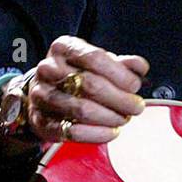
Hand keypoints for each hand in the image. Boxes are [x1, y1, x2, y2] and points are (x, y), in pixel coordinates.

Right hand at [22, 36, 149, 144]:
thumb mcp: (98, 62)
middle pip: (90, 85)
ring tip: (124, 119)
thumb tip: (140, 67)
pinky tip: (112, 132)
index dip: (120, 74)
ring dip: (110, 117)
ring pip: (82, 110)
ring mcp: (41, 96)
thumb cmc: (76, 74)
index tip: (135, 86)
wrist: (44, 93)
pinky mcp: (41, 121)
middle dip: (120, 99)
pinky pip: (73, 131)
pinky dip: (98, 134)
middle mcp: (48, 69)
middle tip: (136, 107)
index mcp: (64, 48)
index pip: (95, 58)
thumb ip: (121, 64)